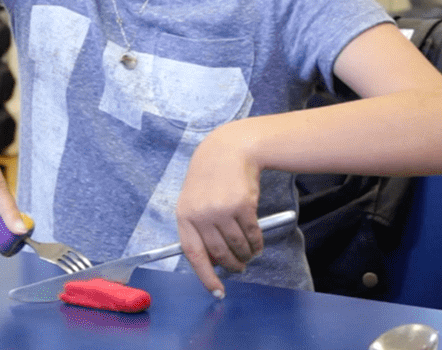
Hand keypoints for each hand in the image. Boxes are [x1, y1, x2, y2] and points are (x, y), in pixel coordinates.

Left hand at [176, 121, 262, 297]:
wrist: (227, 150)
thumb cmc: (210, 179)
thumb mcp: (194, 202)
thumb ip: (198, 229)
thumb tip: (211, 264)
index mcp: (184, 215)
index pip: (193, 254)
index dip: (205, 276)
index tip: (216, 292)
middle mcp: (201, 214)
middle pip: (219, 253)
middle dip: (232, 265)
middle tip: (239, 267)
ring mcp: (222, 209)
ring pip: (238, 246)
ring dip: (246, 254)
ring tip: (249, 253)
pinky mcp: (243, 205)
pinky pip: (252, 235)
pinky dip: (257, 242)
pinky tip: (257, 242)